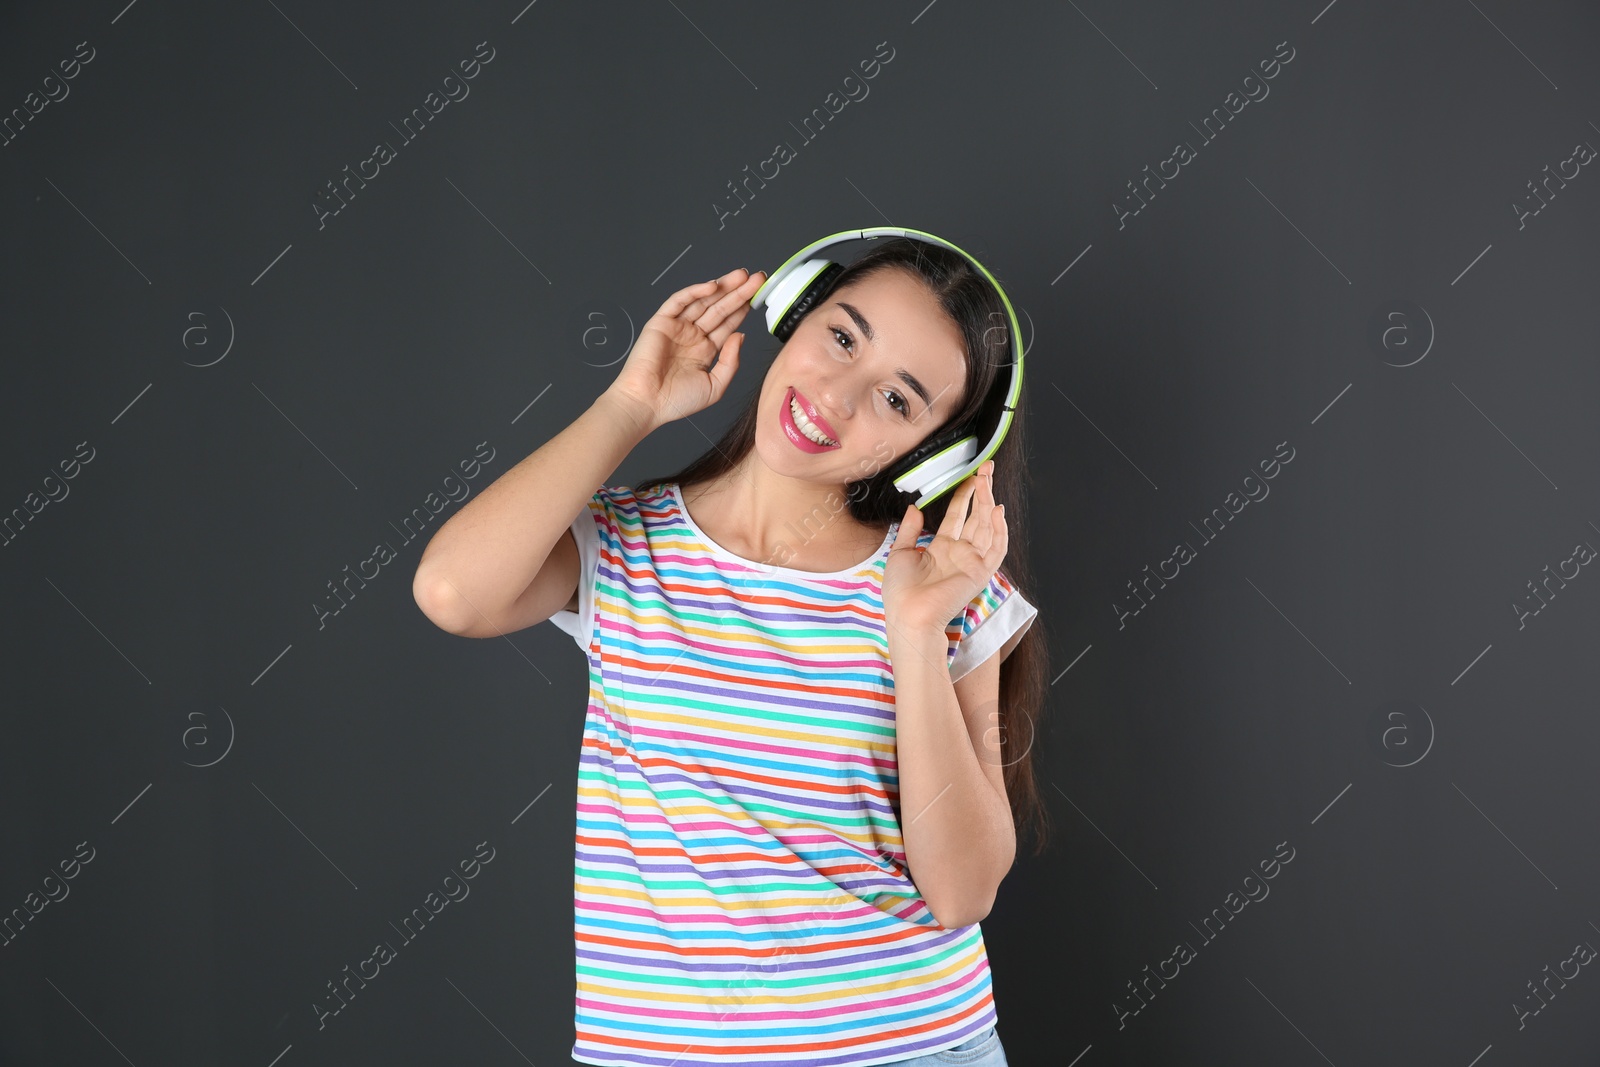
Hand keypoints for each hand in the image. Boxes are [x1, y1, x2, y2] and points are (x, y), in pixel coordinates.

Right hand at [603, 267, 766, 433]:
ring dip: (722, 287)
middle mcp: (692, 336)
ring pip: (703, 301)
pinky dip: (695, 291)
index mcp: (705, 350)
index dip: (743, 309)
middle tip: (756, 278)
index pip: (728, 324)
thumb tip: (740, 336)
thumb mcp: (715, 386)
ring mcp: (678, 327)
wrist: (647, 404)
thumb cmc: (677, 401)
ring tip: (741, 276)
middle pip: (719, 308)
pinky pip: (680, 301)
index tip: (759, 296)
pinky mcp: (661, 322)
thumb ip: (730, 362)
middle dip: (738, 292)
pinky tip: (713, 286)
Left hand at [883, 460, 1006, 632]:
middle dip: (982, 491)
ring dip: (989, 502)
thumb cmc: (900, 592)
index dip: (964, 495)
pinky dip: (1000, 530)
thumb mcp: (899, 553)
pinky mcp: (980, 572)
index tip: (967, 476)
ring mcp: (972, 562)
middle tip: (986, 468)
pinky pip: (996, 548)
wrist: (908, 615)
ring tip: (987, 480)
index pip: (958, 516)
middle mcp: (960, 553)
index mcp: (942, 549)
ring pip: (988, 527)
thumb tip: (915, 507)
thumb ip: (909, 530)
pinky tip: (997, 510)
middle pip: (977, 516)